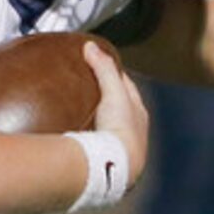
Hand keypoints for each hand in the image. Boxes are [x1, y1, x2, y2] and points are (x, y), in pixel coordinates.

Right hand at [83, 39, 150, 186]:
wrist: (117, 167)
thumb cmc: (121, 129)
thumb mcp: (113, 92)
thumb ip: (103, 68)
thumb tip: (90, 46)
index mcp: (138, 113)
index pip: (127, 87)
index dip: (114, 75)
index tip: (99, 65)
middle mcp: (133, 132)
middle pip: (118, 108)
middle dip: (105, 98)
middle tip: (86, 88)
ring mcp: (120, 148)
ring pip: (108, 128)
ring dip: (97, 121)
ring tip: (77, 113)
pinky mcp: (107, 162)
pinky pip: (96, 145)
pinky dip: (88, 138)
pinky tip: (75, 138)